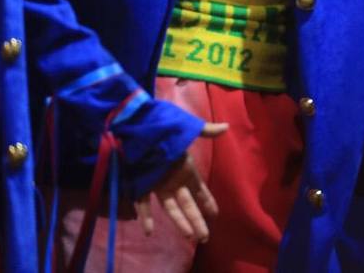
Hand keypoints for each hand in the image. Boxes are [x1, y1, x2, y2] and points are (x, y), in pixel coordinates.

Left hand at [134, 122, 227, 240]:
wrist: (137, 125)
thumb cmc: (164, 126)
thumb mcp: (187, 129)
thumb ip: (206, 131)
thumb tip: (226, 127)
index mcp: (186, 169)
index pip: (200, 190)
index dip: (207, 201)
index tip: (215, 215)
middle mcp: (173, 181)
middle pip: (188, 204)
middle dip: (197, 220)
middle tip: (205, 237)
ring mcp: (158, 185)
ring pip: (171, 208)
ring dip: (179, 222)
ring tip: (188, 236)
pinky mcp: (141, 186)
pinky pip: (144, 205)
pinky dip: (146, 217)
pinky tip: (148, 231)